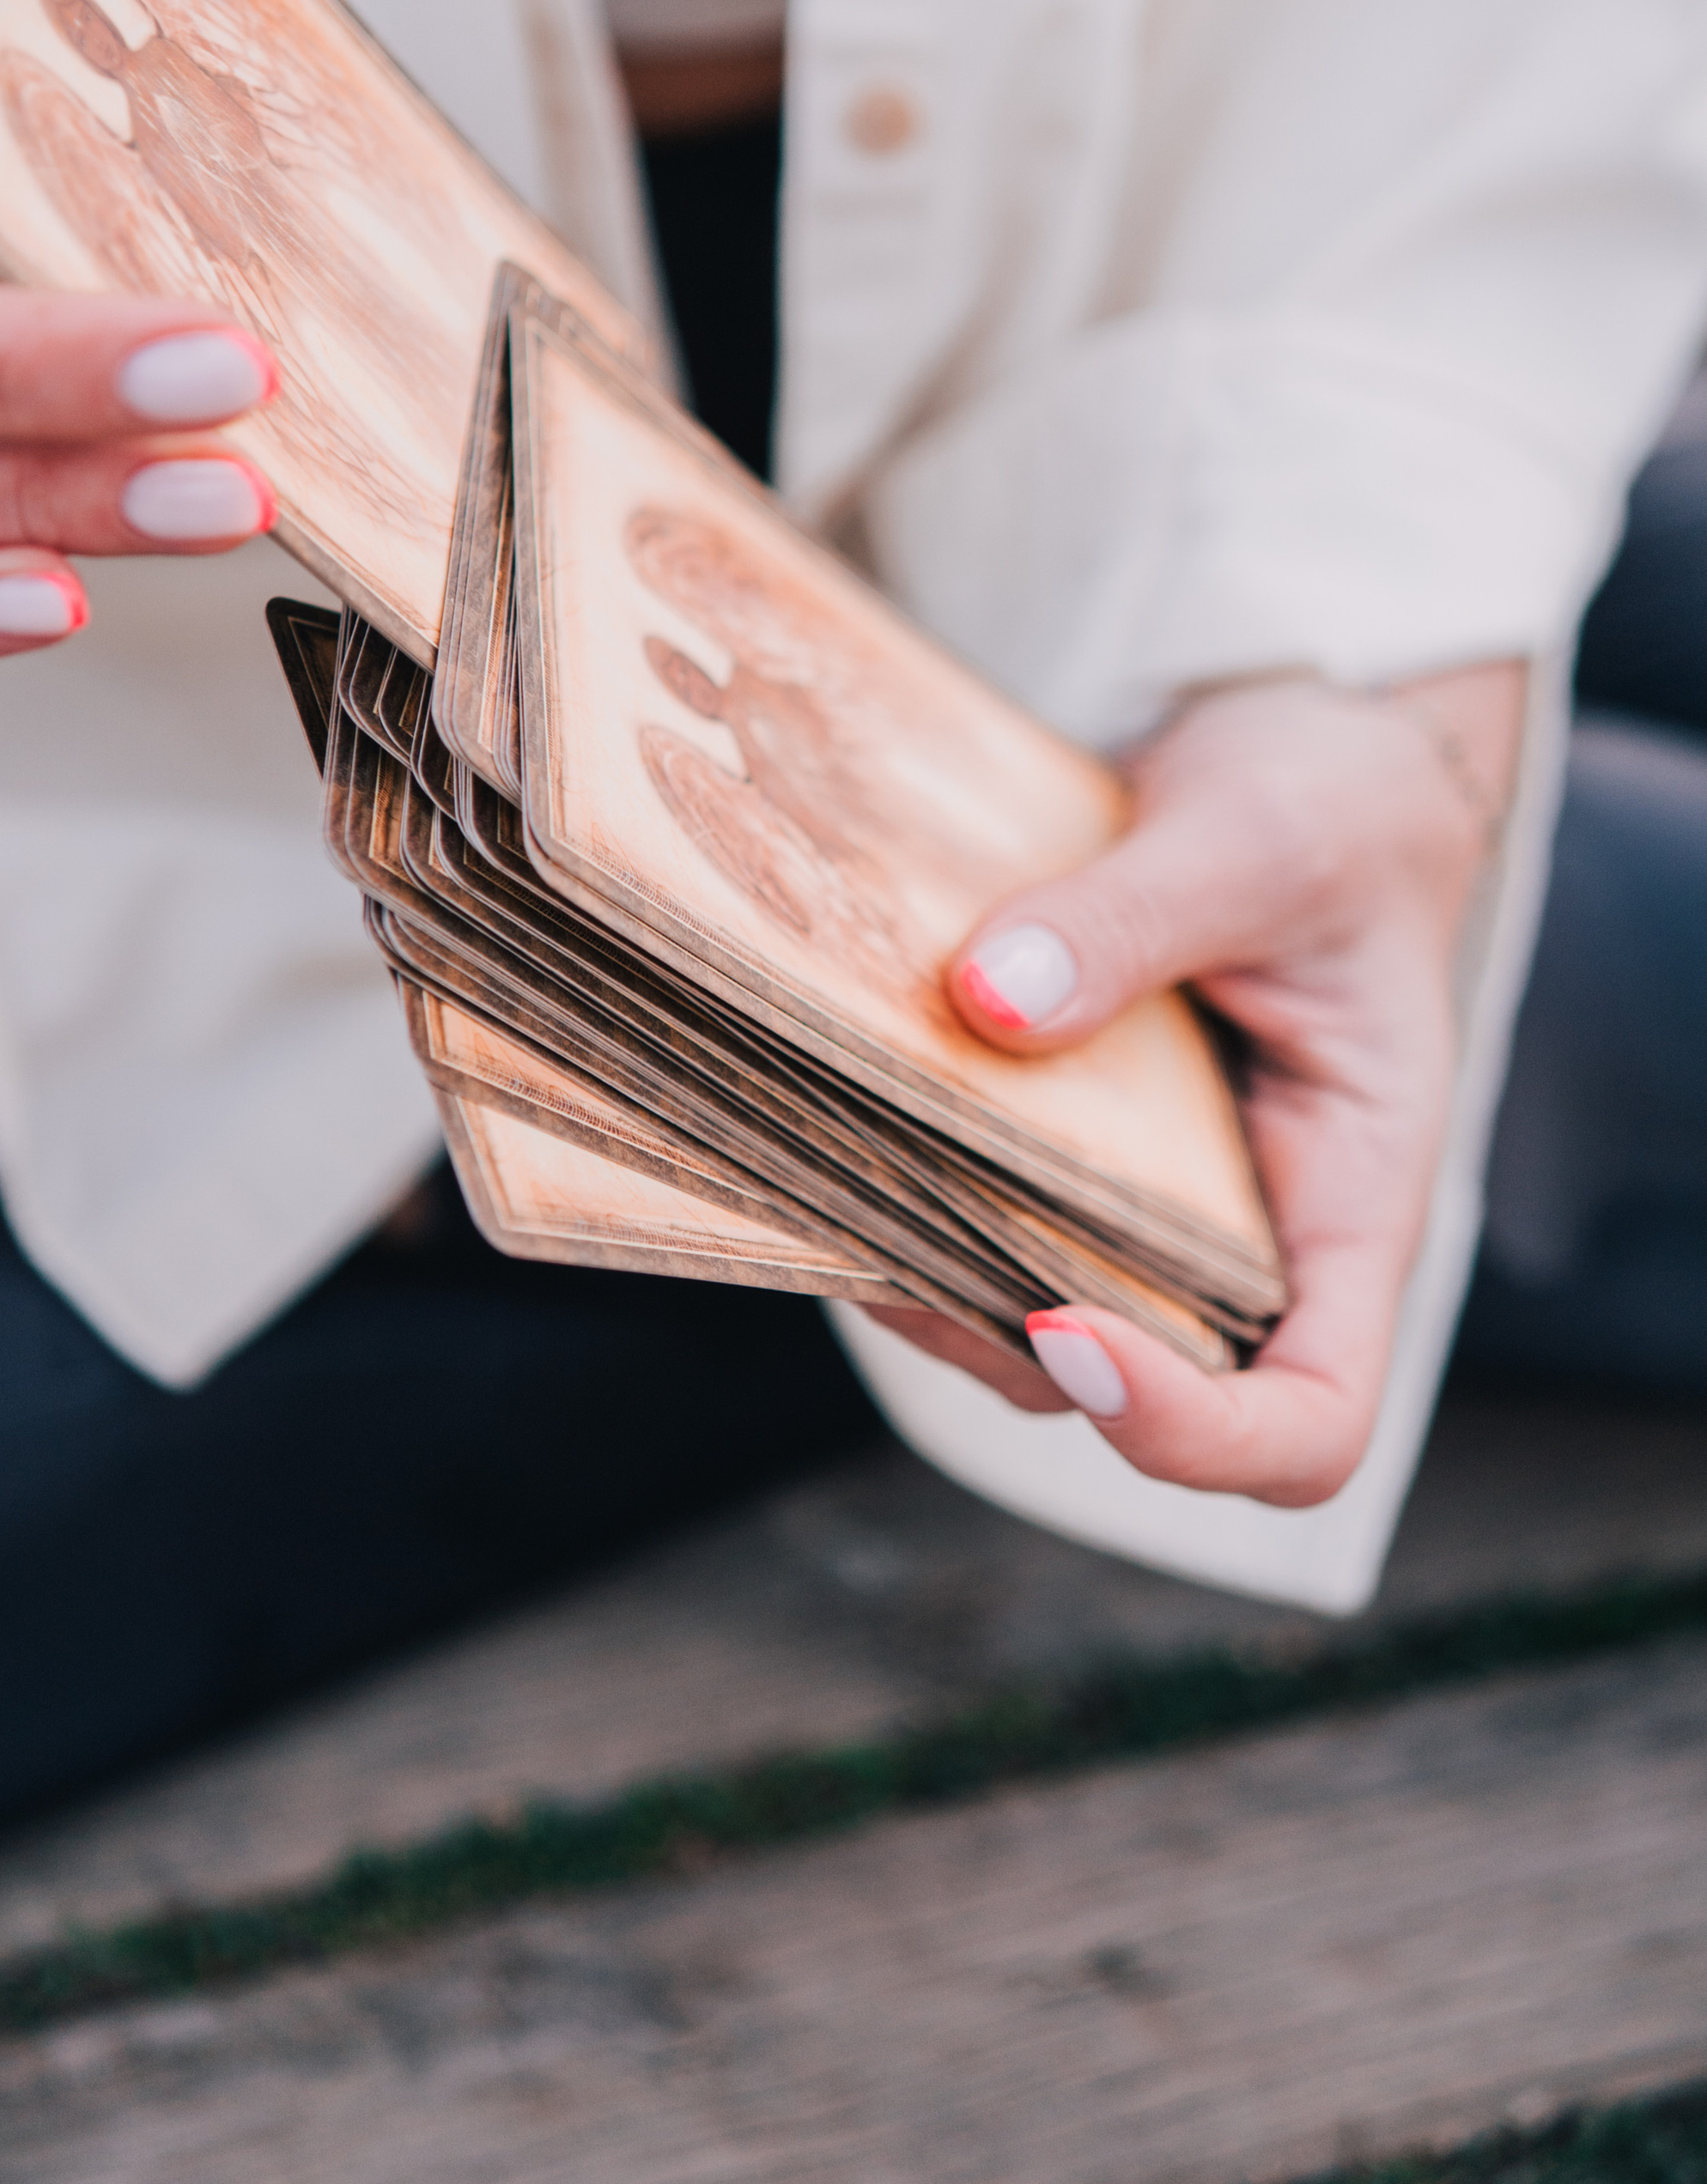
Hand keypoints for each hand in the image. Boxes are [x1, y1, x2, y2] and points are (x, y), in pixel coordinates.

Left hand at [867, 664, 1525, 1507]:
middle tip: (887, 1236)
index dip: (1192, 1428)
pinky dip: (905, 1198)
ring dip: (930, 1281)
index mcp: (1354, 1202)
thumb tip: (987, 1003)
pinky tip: (829, 1124)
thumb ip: (1134, 918)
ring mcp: (1155, 1204)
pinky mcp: (1069, 1150)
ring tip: (831, 1181)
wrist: (1304, 755)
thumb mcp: (1253, 838)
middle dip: (1004, 1344)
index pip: (1312, 1417)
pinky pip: (984, 1219)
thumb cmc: (1332, 806)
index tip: (1069, 1327)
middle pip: (1137, 1396)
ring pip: (1034, 1321)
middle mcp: (1255, 1237)